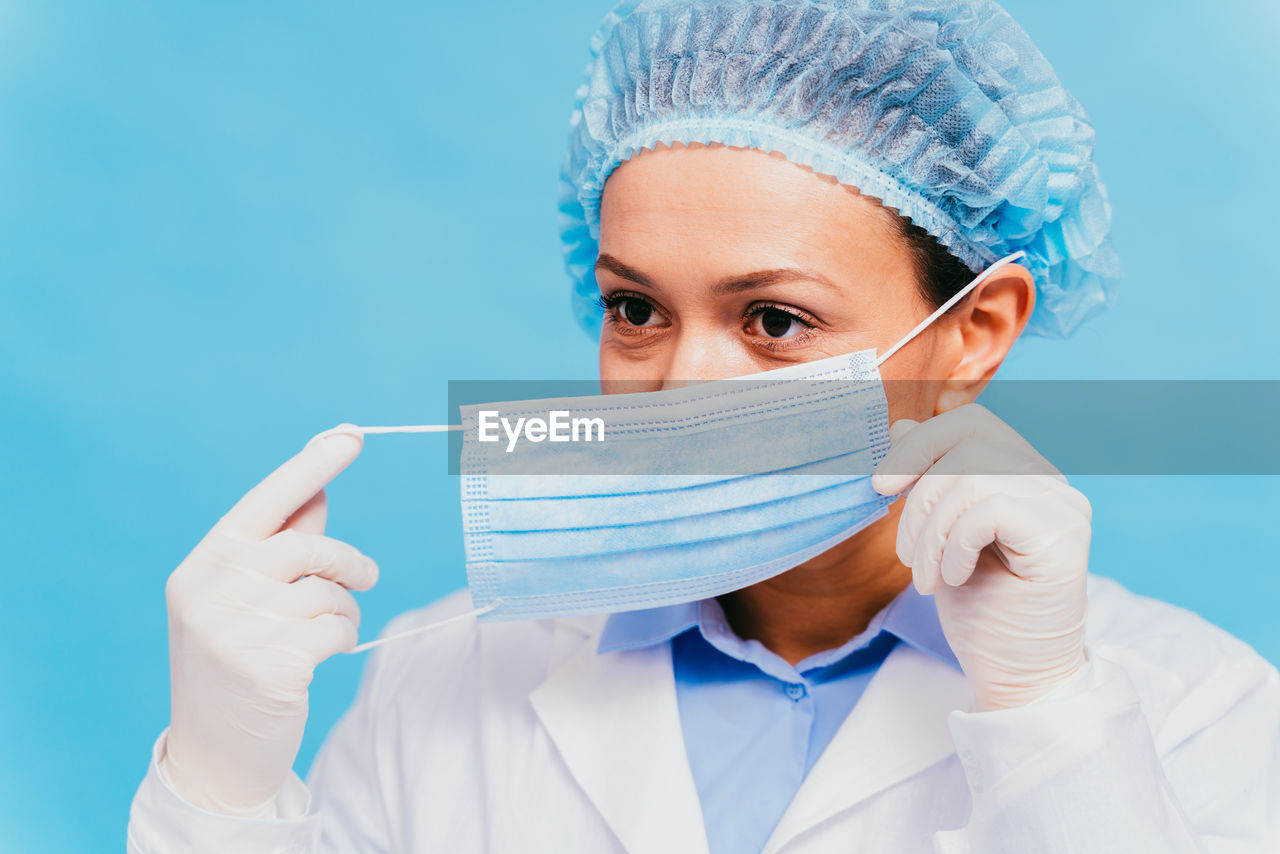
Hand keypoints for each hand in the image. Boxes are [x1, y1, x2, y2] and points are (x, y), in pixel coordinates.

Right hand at [161, 426, 377, 815]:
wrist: (213, 755)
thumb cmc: (235, 664)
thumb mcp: (242, 600)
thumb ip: (278, 547)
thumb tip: (320, 492)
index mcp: (202, 566)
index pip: (265, 501)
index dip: (312, 465)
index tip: (352, 435)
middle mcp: (212, 591)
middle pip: (307, 546)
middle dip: (347, 560)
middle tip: (366, 575)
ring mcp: (237, 630)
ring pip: (328, 590)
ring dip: (345, 607)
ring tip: (334, 628)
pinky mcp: (271, 665)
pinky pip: (338, 628)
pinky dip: (345, 637)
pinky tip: (326, 656)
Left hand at [871, 404, 1091, 710]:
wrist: (1015, 675)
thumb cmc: (981, 609)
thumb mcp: (939, 535)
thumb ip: (929, 479)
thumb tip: (902, 425)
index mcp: (1024, 474)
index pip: (970, 423)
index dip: (918, 445)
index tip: (882, 486)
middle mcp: (1052, 483)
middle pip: (970, 438)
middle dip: (919, 492)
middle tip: (907, 552)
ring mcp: (1064, 508)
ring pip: (973, 476)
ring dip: (931, 531)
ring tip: (928, 577)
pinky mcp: (1064, 538)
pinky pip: (991, 508)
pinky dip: (956, 545)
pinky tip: (957, 578)